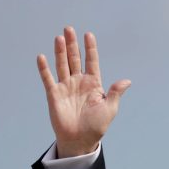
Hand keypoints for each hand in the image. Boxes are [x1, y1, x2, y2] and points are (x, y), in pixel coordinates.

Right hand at [37, 26, 130, 156]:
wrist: (80, 140)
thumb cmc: (96, 126)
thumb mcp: (110, 109)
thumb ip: (115, 93)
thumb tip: (126, 81)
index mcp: (93, 84)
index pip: (91, 62)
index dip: (90, 48)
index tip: (88, 34)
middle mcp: (78, 82)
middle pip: (75, 59)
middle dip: (72, 44)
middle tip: (69, 29)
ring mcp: (66, 87)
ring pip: (62, 65)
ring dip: (60, 52)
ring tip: (59, 38)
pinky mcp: (54, 94)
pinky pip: (48, 79)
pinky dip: (44, 69)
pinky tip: (42, 57)